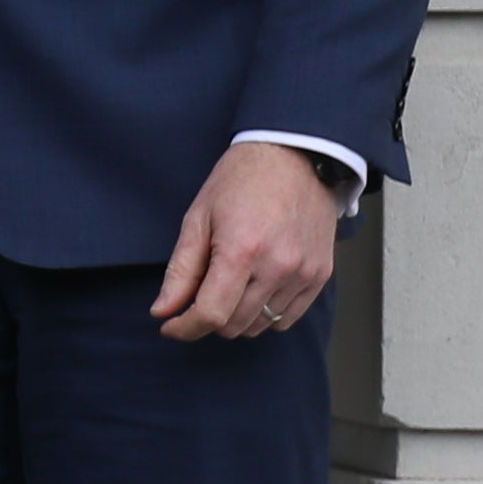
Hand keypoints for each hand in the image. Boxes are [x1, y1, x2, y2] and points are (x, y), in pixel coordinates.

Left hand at [152, 144, 340, 341]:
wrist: (295, 155)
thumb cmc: (241, 181)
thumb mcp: (199, 217)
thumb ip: (180, 270)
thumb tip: (162, 311)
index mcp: (241, 251)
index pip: (210, 315)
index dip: (185, 328)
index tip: (171, 326)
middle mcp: (276, 267)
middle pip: (234, 326)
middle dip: (209, 319)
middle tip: (201, 292)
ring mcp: (302, 274)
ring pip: (260, 326)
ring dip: (238, 317)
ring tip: (232, 282)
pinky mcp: (320, 276)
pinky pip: (288, 319)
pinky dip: (267, 314)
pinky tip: (257, 287)